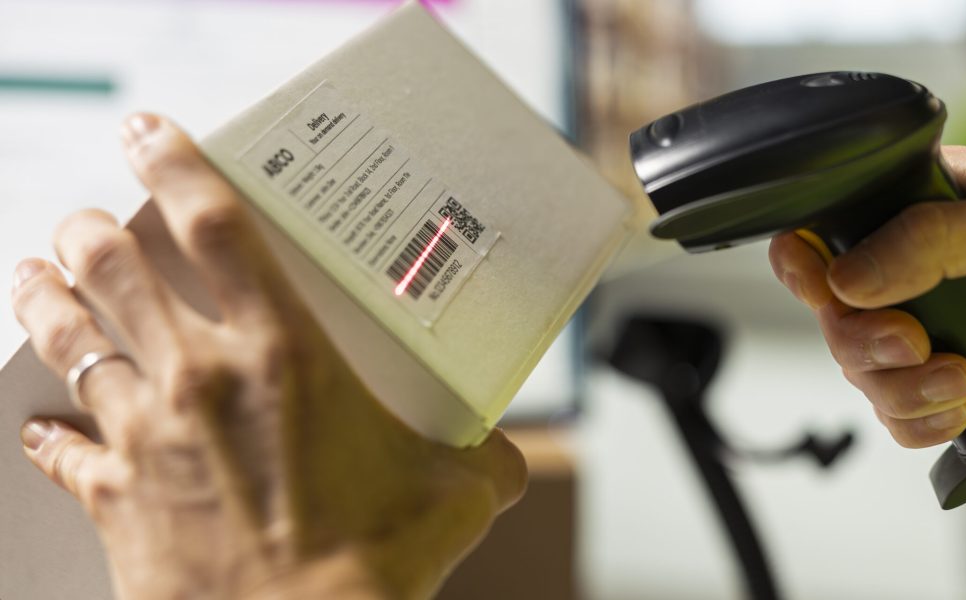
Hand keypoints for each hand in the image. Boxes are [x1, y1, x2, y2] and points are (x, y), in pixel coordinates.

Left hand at [12, 114, 526, 598]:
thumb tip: (506, 456)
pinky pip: (62, 450)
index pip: (212, 227)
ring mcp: (145, 435)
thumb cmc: (370, 565)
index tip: (149, 131)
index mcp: (283, 356)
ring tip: (35, 273)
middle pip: (112, 267)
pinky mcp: (114, 496)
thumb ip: (484, 459)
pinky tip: (42, 427)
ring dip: (45, 298)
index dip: (173, 163)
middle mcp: (199, 379)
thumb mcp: (455, 495)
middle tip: (89, 214)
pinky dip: (49, 433)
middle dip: (88, 226)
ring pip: (70, 340)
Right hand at [768, 146, 965, 451]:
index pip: (840, 222)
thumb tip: (850, 276)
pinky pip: (893, 410)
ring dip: (903, 386)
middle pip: (835, 308)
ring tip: (962, 379)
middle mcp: (917, 263)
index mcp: (931, 202)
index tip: (824, 287)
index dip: (814, 258)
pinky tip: (962, 403)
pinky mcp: (941, 376)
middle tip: (916, 342)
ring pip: (860, 366)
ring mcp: (928, 323)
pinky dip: (919, 418)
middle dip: (867, 338)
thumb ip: (933, 241)